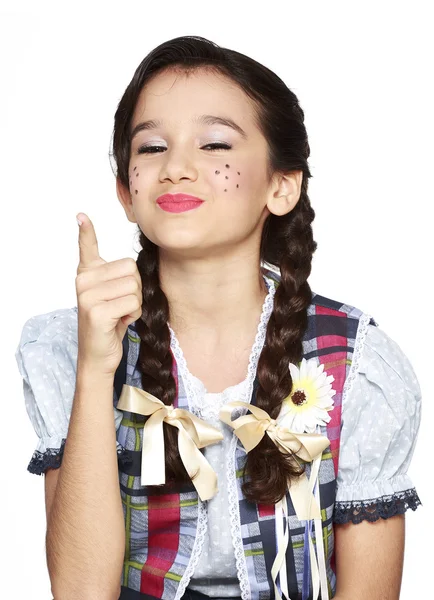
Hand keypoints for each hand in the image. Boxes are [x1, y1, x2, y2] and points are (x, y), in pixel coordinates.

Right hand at [75, 213, 141, 377]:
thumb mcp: (113, 296)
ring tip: (120, 314)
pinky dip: (134, 315)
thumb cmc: (111, 323)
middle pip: (131, 268)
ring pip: (135, 286)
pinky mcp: (97, 312)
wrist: (98, 356)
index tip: (81, 216)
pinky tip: (120, 322)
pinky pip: (133, 303)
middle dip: (136, 289)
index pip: (87, 247)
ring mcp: (88, 296)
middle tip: (122, 306)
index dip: (86, 232)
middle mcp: (84, 281)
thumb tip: (134, 268)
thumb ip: (118, 278)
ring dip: (136, 303)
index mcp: (87, 274)